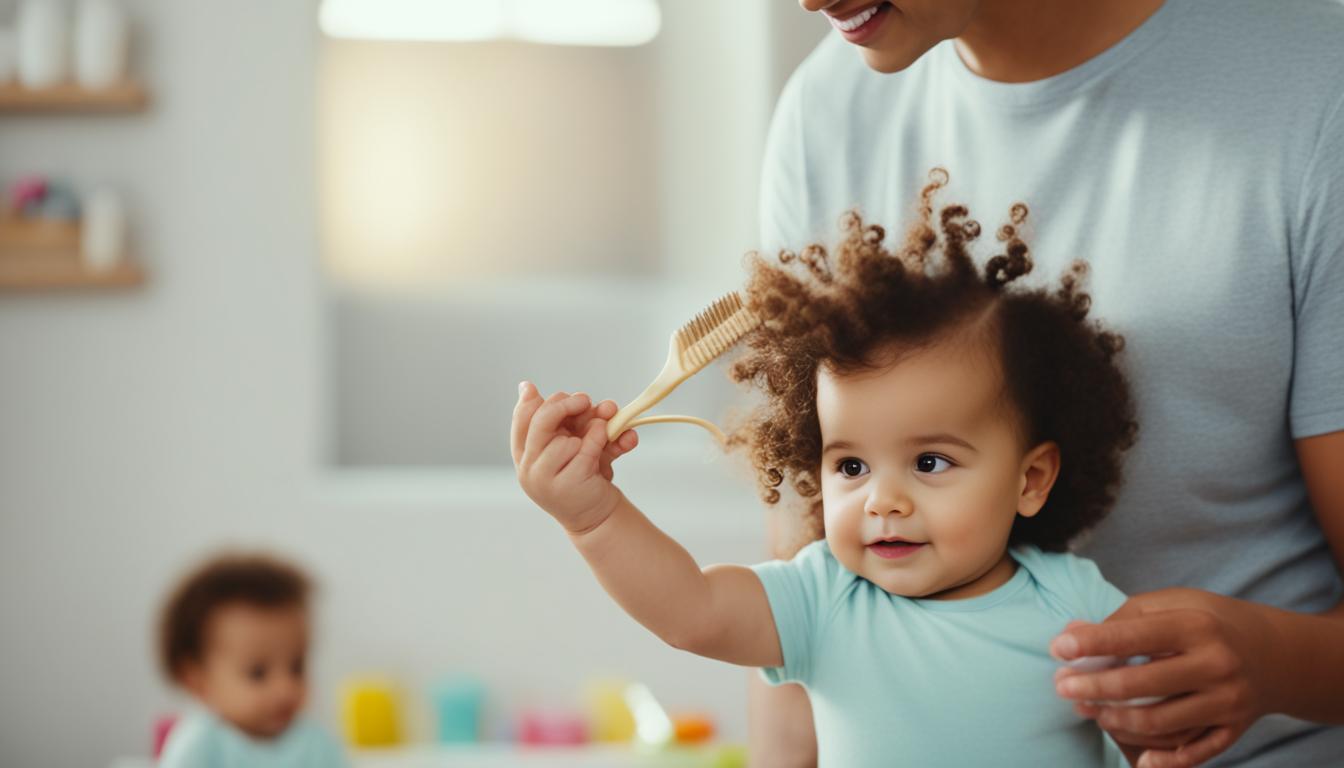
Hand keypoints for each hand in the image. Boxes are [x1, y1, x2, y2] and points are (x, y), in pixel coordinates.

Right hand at [511, 381, 638, 533]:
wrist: (599, 514)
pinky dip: (600, 438)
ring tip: (600, 437)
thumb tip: (526, 386)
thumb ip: (557, 418)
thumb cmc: (584, 475)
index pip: (521, 418)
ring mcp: (545, 479)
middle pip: (540, 421)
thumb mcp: (569, 441)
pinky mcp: (568, 484)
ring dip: (587, 430)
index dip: (537, 400)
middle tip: (584, 400)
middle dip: (564, 405)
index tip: (562, 394)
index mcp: (524, 454)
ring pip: (564, 438)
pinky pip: (584, 449)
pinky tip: (613, 438)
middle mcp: (528, 468)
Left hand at [1051, 588, 1275, 767]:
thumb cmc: (1207, 622)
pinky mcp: (1234, 729)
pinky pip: (1197, 751)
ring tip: (1088, 710)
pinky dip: (1167, 761)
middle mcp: (1216, 665)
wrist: (1275, 653)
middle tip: (1061, 686)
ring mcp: (1227, 701)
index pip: (1134, 636)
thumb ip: (1122, 619)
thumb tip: (1071, 635)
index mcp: (1197, 626)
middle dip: (1094, 687)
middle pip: (1142, 684)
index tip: (1058, 648)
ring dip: (1116, 720)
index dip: (1091, 643)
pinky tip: (1139, 760)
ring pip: (1161, 722)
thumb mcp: (1172, 604)